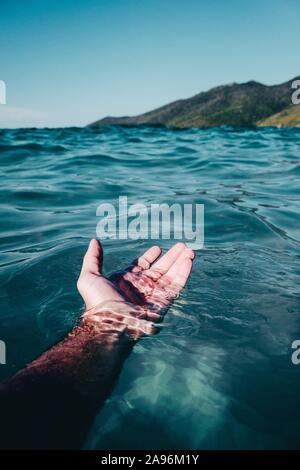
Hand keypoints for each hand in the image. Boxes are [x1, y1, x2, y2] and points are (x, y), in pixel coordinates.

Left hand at [77, 239, 193, 336]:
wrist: (110, 324)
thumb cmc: (98, 302)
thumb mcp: (90, 277)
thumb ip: (93, 258)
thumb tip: (94, 241)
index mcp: (127, 280)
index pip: (142, 266)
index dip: (150, 257)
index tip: (158, 249)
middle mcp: (142, 287)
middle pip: (161, 269)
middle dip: (171, 257)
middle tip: (182, 246)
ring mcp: (153, 295)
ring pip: (171, 276)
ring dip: (181, 262)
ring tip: (190, 251)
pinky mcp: (163, 303)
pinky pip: (176, 286)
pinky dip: (184, 273)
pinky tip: (188, 261)